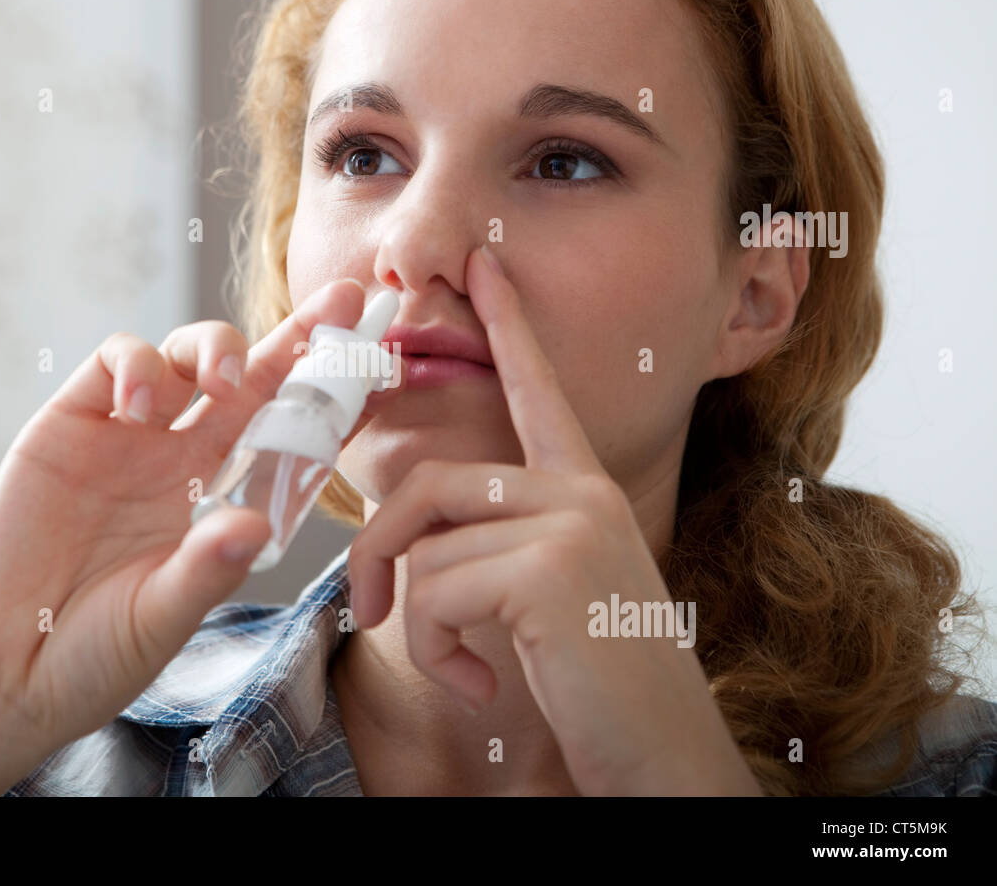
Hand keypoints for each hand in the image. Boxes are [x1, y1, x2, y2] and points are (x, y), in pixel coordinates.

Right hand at [0, 277, 383, 773]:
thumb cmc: (94, 656)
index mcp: (222, 501)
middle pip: (254, 378)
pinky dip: (137, 364)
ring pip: (189, 355)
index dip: (332, 397)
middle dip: (301, 334)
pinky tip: (142, 401)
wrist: (2, 671)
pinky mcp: (70, 423)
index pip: (290, 434)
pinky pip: (116, 363)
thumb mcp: (161, 618)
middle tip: (348, 301)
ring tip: (224, 379)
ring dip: (218, 348)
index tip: (381, 366)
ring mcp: (129, 436)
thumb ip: (205, 571)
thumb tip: (255, 526)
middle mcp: (184, 458)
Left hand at [347, 246, 760, 795]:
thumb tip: (421, 538)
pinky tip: (485, 682)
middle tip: (364, 609)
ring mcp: (570, 524)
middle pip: (428, 487)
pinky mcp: (550, 569)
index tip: (484, 269)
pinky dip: (438, 650)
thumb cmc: (600, 685)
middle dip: (375, 552)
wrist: (663, 759)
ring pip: (426, 550)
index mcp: (583, 491)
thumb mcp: (551, 595)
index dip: (509, 327)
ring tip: (466, 664)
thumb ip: (501, 544)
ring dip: (420, 625)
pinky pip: (435, 592)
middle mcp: (580, 492)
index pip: (536, 391)